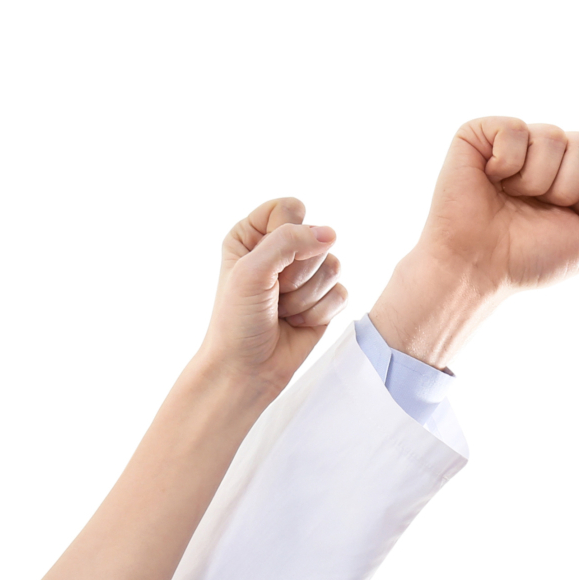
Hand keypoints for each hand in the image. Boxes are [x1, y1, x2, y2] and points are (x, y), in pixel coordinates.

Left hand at [198, 198, 347, 398]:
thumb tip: (330, 233)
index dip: (285, 235)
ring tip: (282, 312)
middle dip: (296, 273)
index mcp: (253, 234)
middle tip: (274, 295)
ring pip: (333, 265)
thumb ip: (289, 242)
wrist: (246, 371)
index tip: (266, 265)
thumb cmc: (237, 322)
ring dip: (306, 296)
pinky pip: (341, 292)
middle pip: (315, 238)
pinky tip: (296, 323)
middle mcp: (280, 251)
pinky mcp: (323, 301)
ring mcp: (304, 276)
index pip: (289, 209)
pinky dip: (319, 312)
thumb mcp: (252, 271)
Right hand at [370, 117, 578, 366]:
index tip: (567, 218)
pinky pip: (516, 130)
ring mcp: (520, 138)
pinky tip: (492, 180)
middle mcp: (552, 151)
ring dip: (536, 181)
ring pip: (554, 138)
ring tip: (512, 198)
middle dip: (567, 189)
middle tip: (537, 210)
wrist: (477, 268)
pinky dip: (507, 165)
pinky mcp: (484, 132)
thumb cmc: (531, 258)